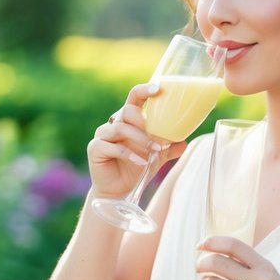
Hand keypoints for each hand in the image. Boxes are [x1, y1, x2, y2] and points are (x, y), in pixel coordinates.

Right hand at [86, 83, 181, 198]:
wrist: (118, 191)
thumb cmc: (136, 168)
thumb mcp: (157, 157)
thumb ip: (169, 148)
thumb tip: (184, 142)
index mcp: (128, 119)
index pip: (134, 97)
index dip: (144, 90)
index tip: (158, 89)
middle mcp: (113, 123)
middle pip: (127, 111)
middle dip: (144, 123)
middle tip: (159, 139)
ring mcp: (102, 135)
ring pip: (120, 128)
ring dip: (140, 139)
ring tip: (154, 151)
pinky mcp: (95, 148)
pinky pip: (113, 146)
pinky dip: (129, 154)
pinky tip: (141, 162)